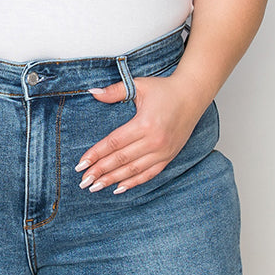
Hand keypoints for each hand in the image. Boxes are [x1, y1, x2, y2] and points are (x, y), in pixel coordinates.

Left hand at [75, 75, 205, 193]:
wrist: (193, 94)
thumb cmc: (165, 89)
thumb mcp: (139, 85)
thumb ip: (114, 91)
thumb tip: (92, 93)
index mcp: (144, 123)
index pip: (113, 143)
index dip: (95, 155)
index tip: (80, 164)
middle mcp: (154, 141)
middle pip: (120, 160)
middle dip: (100, 172)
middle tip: (83, 181)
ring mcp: (163, 151)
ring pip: (133, 170)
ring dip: (112, 180)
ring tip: (95, 187)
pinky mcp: (169, 156)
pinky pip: (149, 174)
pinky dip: (134, 182)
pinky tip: (118, 188)